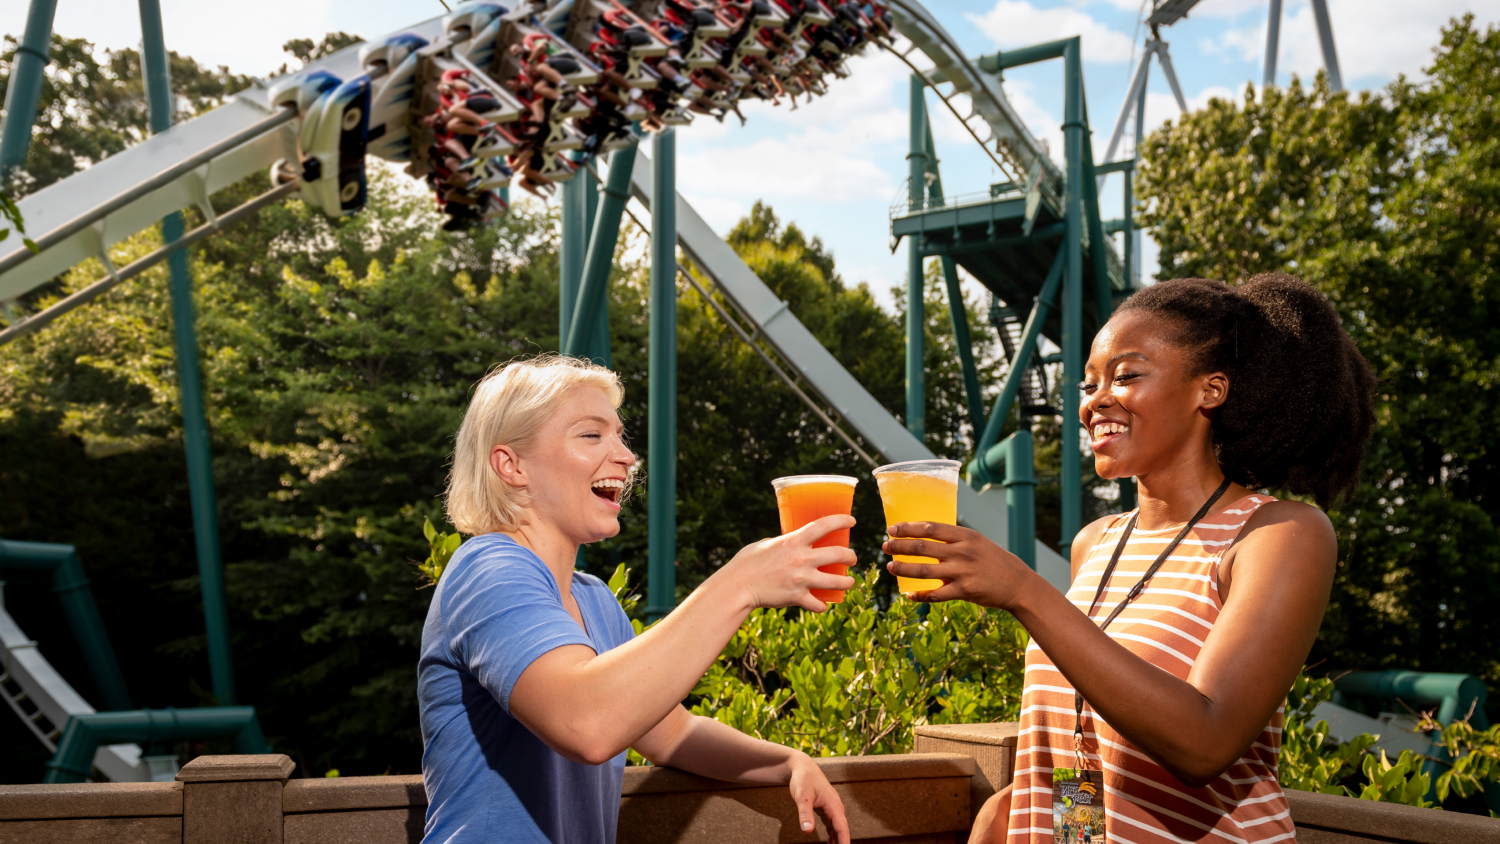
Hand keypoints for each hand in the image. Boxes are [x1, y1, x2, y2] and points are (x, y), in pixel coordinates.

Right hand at [718, 514, 856, 612]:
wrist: (737, 587)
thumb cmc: (746, 563)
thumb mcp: (764, 544)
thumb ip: (780, 543)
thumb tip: (786, 543)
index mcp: (793, 541)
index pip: (824, 525)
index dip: (841, 520)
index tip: (852, 520)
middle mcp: (802, 559)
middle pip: (839, 554)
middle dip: (851, 556)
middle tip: (852, 558)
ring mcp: (801, 580)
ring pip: (836, 582)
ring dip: (847, 582)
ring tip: (849, 582)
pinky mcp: (797, 597)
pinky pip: (818, 604)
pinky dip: (822, 605)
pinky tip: (822, 604)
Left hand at [787, 752, 849, 843]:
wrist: (802, 767)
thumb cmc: (803, 779)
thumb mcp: (802, 796)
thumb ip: (805, 813)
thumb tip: (807, 831)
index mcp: (834, 805)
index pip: (842, 828)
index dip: (844, 842)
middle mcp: (835, 807)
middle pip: (842, 830)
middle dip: (842, 842)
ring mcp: (831, 808)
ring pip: (838, 828)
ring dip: (838, 840)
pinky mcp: (825, 809)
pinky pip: (832, 824)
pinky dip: (832, 834)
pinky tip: (830, 842)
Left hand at [882, 521, 1035, 609]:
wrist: (1018, 584)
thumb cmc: (995, 561)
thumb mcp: (977, 542)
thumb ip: (955, 540)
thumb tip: (927, 537)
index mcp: (965, 536)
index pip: (930, 528)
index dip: (908, 528)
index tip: (892, 529)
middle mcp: (962, 552)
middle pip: (922, 547)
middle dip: (900, 546)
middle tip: (885, 546)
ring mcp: (962, 572)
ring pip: (924, 570)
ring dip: (903, 569)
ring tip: (891, 567)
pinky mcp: (964, 591)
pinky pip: (936, 594)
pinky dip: (920, 595)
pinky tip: (910, 595)